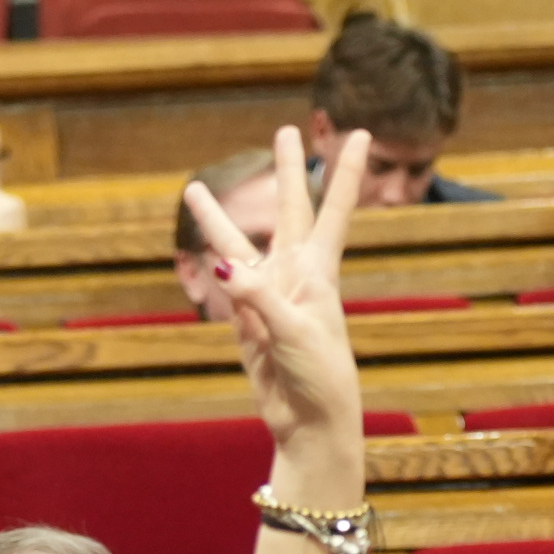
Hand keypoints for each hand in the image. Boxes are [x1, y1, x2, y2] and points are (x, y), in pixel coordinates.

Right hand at [186, 121, 364, 460]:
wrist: (310, 423)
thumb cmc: (319, 375)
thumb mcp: (293, 331)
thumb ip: (258, 296)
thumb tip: (222, 264)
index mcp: (319, 272)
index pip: (334, 210)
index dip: (344, 171)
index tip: (361, 133)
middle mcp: (295, 276)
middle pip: (289, 211)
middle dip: (288, 171)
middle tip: (285, 129)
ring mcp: (268, 297)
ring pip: (239, 247)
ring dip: (217, 219)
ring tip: (192, 188)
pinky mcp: (247, 323)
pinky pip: (226, 288)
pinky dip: (213, 270)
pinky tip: (202, 253)